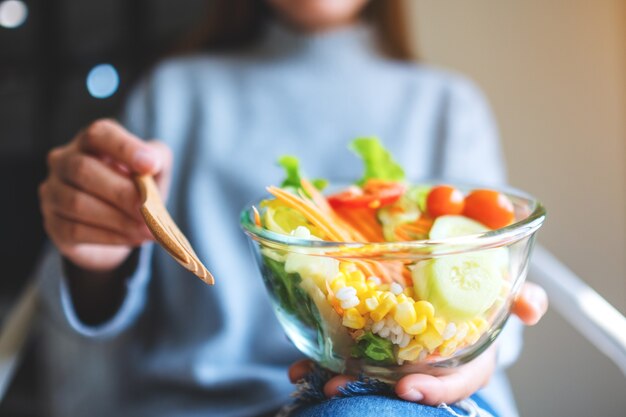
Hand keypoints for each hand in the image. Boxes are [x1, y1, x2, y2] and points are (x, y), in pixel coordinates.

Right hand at [39, 119, 172, 271]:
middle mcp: (64, 160)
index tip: (151, 165)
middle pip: (84, 169)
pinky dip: (110, 236)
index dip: (124, 148)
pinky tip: (132, 239)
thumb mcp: (154, 170)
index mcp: (91, 141)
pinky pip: (76, 230)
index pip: (99, 134)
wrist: (119, 229)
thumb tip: (152, 164)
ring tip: (148, 231)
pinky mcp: (53, 223)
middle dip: (122, 193)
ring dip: (119, 220)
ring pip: (77, 203)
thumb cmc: (137, 189)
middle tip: (150, 213)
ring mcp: (53, 191)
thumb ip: (157, 161)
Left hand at [289, 281, 547, 405]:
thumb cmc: (477, 295)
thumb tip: (533, 307)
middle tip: (337, 386)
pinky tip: (299, 365)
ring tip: (308, 375)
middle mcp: (427, 364)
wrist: (448, 282)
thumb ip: (519, 297)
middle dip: (368, 389)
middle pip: (398, 386)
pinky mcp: (371, 345)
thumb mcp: (501, 293)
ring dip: (336, 378)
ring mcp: (396, 357)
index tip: (407, 391)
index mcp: (463, 357)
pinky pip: (346, 360)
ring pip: (366, 376)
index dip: (434, 392)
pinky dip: (320, 363)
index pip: (455, 385)